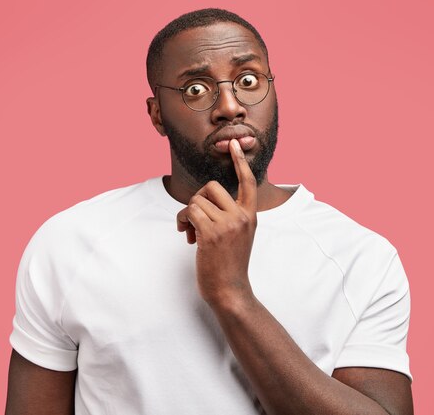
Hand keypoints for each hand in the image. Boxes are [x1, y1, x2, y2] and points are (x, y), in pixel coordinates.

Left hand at [176, 139, 257, 306]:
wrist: (230, 291)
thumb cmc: (229, 266)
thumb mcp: (238, 236)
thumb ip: (229, 217)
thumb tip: (201, 204)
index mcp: (250, 216)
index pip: (247, 182)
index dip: (240, 162)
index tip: (234, 144)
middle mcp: (241, 216)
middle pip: (211, 187)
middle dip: (197, 201)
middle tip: (194, 221)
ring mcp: (228, 224)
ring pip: (196, 201)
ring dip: (187, 215)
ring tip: (190, 233)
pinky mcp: (212, 233)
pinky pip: (189, 213)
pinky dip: (183, 222)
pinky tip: (188, 237)